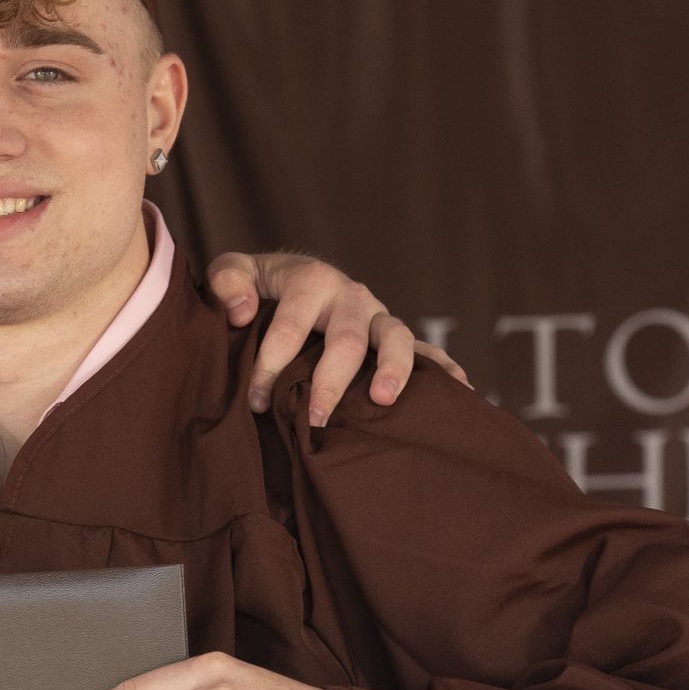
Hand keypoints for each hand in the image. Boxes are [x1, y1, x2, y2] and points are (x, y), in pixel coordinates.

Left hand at [205, 250, 472, 424]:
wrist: (286, 278)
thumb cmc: (255, 284)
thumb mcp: (233, 271)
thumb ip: (227, 282)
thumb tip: (241, 312)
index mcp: (311, 279)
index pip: (292, 325)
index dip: (272, 364)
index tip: (257, 400)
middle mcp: (350, 295)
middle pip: (347, 338)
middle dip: (331, 381)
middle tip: (315, 418)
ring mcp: (375, 316)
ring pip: (395, 338)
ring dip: (393, 369)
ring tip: (382, 400)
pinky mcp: (390, 335)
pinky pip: (424, 350)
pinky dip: (443, 368)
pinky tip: (461, 389)